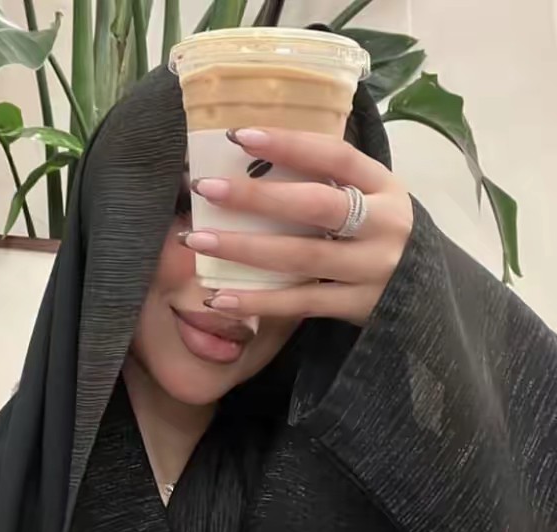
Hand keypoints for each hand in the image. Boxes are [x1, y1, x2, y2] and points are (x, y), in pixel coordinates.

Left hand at [184, 127, 413, 326]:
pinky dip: (258, 302)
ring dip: (244, 249)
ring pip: (301, 257)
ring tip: (197, 240)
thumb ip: (331, 183)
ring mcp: (373, 269)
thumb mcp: (370, 201)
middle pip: (315, 206)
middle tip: (206, 188)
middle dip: (256, 196)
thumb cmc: (378, 236)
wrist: (424, 295)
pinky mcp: (358, 306)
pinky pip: (300, 302)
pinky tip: (220, 297)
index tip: (239, 136)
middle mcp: (384, 225)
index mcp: (385, 187)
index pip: (335, 157)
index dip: (289, 144)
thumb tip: (254, 153)